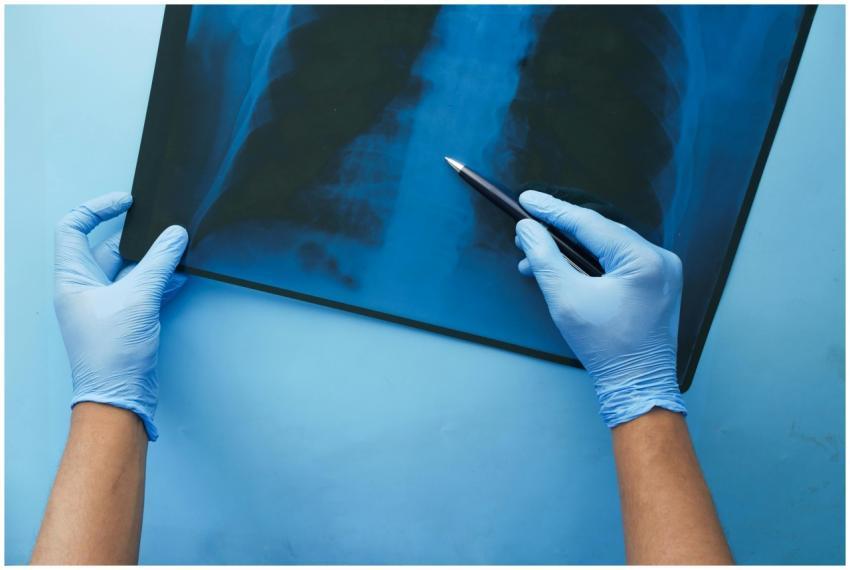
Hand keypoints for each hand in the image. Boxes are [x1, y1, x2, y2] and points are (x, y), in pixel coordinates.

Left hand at [54, 192, 188, 439]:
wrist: (119, 396)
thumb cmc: (111, 353)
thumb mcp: (137, 298)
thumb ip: (159, 263)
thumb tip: (175, 235)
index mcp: (73, 278)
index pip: (74, 228)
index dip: (97, 209)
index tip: (126, 202)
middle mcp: (86, 288)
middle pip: (109, 248)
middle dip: (138, 238)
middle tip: (163, 227)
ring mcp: (106, 304)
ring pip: (131, 270)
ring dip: (154, 260)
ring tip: (178, 249)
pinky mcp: (127, 318)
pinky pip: (144, 289)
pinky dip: (161, 281)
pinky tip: (180, 276)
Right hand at [514, 190, 685, 427]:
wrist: (636, 384)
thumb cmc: (604, 346)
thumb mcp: (565, 298)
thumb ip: (544, 257)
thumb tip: (528, 229)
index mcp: (644, 259)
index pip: (590, 223)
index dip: (553, 211)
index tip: (527, 200)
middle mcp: (660, 258)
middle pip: (599, 233)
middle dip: (559, 234)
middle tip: (526, 232)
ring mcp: (662, 271)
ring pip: (607, 248)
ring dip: (572, 252)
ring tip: (537, 260)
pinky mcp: (657, 284)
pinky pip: (618, 263)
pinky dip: (590, 264)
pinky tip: (565, 271)